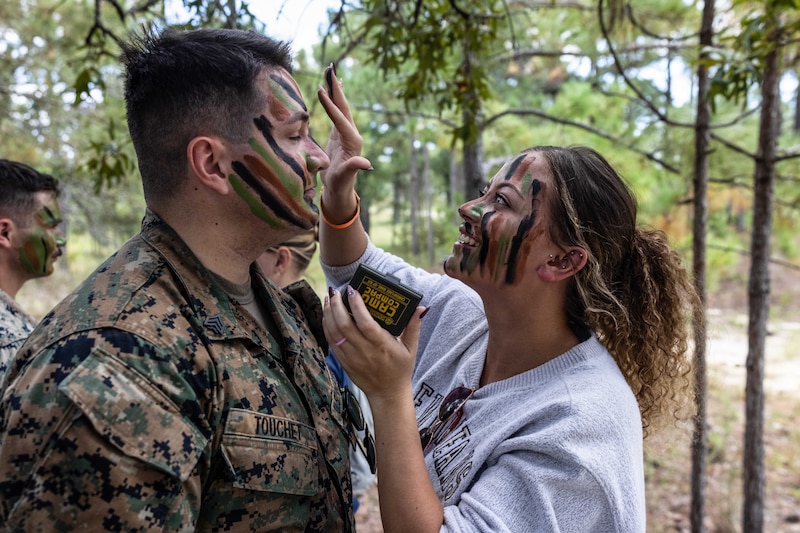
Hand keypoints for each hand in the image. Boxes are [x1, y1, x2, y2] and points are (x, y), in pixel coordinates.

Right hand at [317, 64, 371, 197]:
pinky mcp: (339, 133)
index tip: (320, 90)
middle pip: (343, 106)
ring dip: (335, 89)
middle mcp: (351, 133)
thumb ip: (354, 168)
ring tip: (330, 71)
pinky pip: (336, 111)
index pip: (340, 119)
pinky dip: (333, 98)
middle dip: (336, 88)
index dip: (330, 105)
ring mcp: (346, 132)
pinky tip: (332, 88)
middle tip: (331, 68)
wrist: (340, 188)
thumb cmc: (340, 184)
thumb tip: (365, 163)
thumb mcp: (344, 177)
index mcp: (352, 140)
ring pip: (340, 106)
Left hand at [323, 285, 423, 401]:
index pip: (365, 323)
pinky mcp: (343, 362)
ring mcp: (351, 357)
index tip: (352, 290)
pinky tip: (327, 314)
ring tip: (329, 298)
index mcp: (381, 345)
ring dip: (329, 313)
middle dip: (337, 305)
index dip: (357, 306)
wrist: (387, 394)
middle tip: (336, 291)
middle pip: (344, 325)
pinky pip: (331, 342)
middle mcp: (364, 351)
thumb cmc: (400, 369)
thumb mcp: (411, 348)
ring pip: (334, 332)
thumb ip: (414, 326)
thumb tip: (421, 308)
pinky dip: (327, 326)